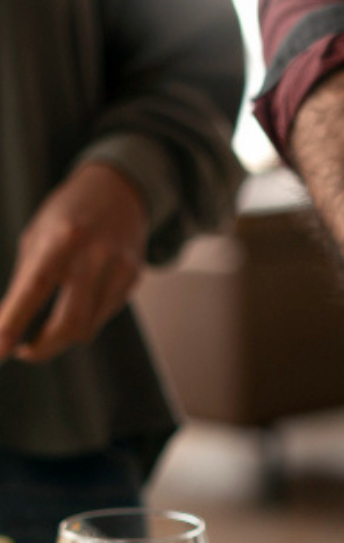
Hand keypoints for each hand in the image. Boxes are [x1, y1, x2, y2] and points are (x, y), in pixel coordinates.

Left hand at [0, 163, 148, 361]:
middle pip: (70, 323)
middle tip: (25, 351)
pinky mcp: (132, 280)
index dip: (14, 322)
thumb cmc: (69, 214)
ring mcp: (118, 270)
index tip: (0, 350)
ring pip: (88, 327)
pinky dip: (84, 319)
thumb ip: (28, 277)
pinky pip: (103, 315)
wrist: (119, 191)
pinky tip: (76, 304)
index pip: (35, 289)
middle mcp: (94, 256)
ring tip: (47, 328)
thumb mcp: (38, 235)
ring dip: (62, 337)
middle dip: (44, 348)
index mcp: (61, 238)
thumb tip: (12, 323)